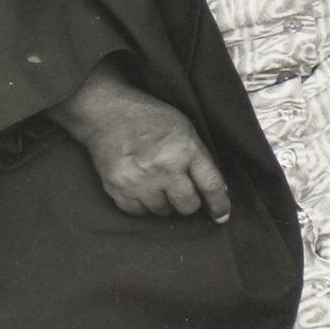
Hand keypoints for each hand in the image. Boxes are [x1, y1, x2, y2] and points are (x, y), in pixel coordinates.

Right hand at [51, 59, 230, 220]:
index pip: (211, 186)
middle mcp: (163, 167)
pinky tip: (140, 185)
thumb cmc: (151, 119)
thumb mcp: (185, 129)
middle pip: (187, 206)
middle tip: (180, 189)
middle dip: (188, 201)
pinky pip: (138, 213)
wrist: (107, 112)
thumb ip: (199, 159)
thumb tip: (215, 193)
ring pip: (163, 212)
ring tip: (155, 180)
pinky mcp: (118, 188)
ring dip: (163, 202)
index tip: (222, 216)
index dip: (219, 205)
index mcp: (184, 149)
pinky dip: (142, 204)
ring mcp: (139, 180)